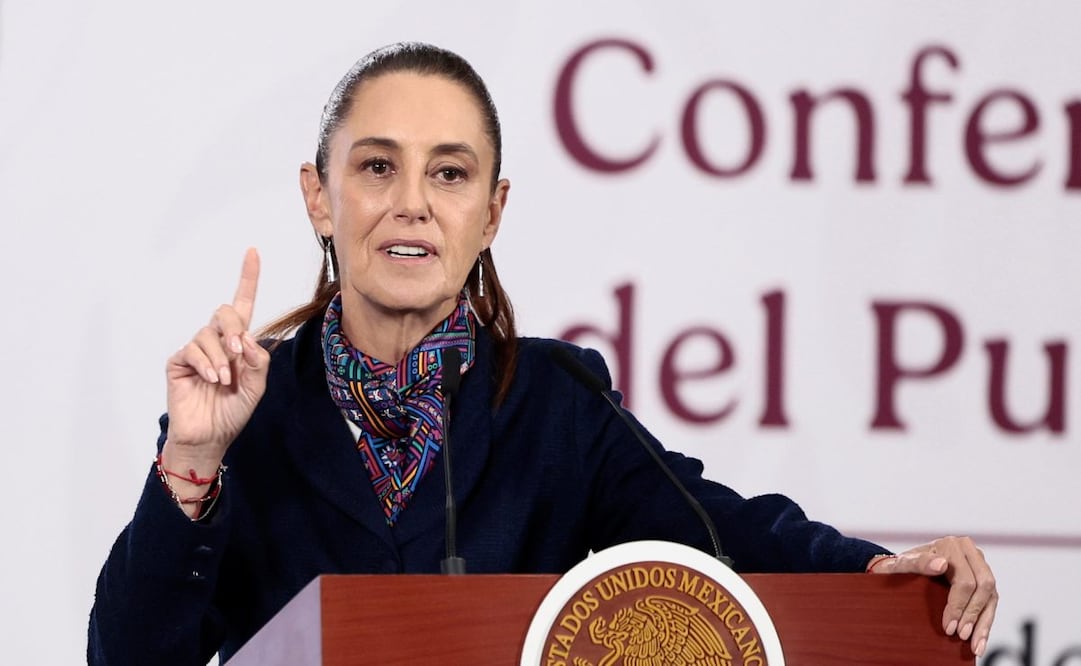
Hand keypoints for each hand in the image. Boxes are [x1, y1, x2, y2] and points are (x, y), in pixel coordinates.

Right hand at [162, 248, 269, 472]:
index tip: (252, 252)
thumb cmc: (233, 412)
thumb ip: (258, 361)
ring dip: (221, 356)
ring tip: (223, 380)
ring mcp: (197, 351)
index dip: (248, 278)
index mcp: (239, 344)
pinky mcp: (179, 362)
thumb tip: (249, 338)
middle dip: (233, 328)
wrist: (210, 437)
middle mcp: (217, 341)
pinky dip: (205, 363)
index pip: (243, 305)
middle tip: (239, 352)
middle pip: (225, 312)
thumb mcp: (256, 387)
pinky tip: (211, 379)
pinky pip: (192, 350)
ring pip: (208, 333)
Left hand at [869, 536, 997, 656]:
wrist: (902, 569)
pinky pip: (991, 602)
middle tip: (960, 635)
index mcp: (951, 545)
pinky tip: (979, 640)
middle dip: (972, 615)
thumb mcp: (902, 564)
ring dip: (983, 623)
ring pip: (991, 596)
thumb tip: (941, 565)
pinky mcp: (984, 579)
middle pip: (983, 587)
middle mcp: (969, 551)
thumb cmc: (900, 567)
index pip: (964, 580)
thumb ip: (918, 562)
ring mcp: (979, 564)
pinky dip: (986, 623)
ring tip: (974, 645)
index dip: (958, 606)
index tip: (948, 628)